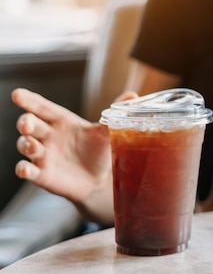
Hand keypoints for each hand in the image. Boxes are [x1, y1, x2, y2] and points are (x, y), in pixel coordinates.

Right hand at [12, 88, 136, 203]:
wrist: (100, 180)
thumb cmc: (98, 150)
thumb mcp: (107, 131)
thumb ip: (115, 112)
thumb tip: (133, 95)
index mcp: (62, 121)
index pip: (43, 108)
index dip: (30, 100)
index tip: (17, 94)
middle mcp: (49, 136)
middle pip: (31, 125)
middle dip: (26, 123)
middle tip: (28, 123)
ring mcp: (43, 155)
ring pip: (26, 146)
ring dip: (25, 144)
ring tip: (31, 145)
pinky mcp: (42, 174)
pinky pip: (28, 171)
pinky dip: (24, 170)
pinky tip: (25, 169)